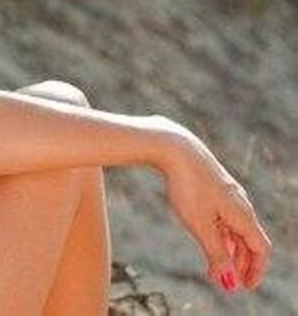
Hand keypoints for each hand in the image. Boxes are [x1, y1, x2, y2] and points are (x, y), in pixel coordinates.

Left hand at [152, 116, 271, 291]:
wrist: (174, 147)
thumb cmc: (188, 187)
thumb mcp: (201, 226)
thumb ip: (216, 255)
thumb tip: (230, 285)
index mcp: (243, 215)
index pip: (260, 249)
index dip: (255, 270)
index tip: (245, 287)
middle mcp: (241, 203)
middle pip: (249, 239)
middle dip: (241, 263)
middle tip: (228, 281)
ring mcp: (227, 193)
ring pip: (235, 227)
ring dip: (229, 248)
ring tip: (216, 264)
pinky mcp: (213, 185)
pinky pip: (224, 214)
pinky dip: (220, 231)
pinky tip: (207, 235)